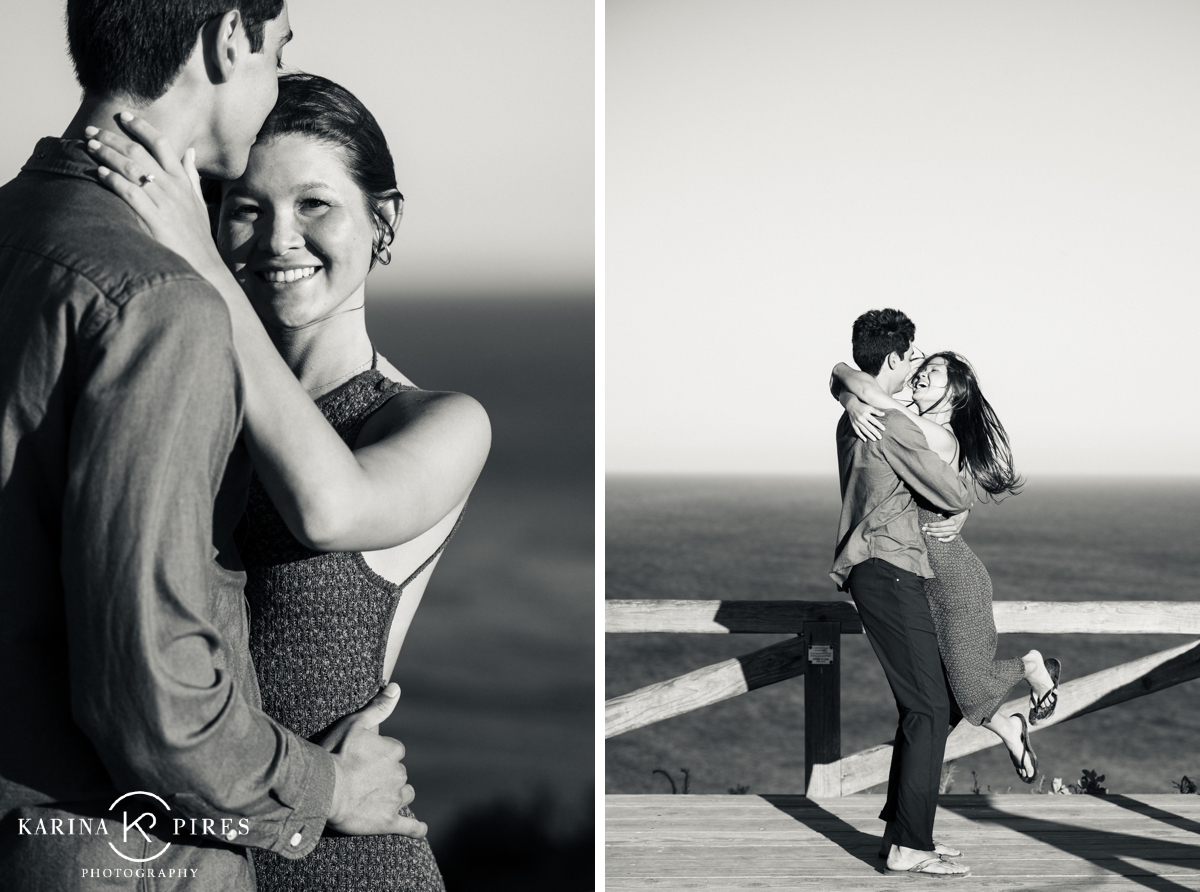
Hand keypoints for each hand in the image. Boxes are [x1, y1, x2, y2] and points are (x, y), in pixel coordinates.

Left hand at [83, 114, 224, 280]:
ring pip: (132, 169)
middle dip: (114, 138)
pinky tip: (99, 173)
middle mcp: (173, 187)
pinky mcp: (155, 218)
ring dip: (108, 155)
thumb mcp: (199, 202)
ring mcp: (164, 202)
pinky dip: (113, 181)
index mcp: (183, 181)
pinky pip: (130, 193)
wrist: (204, 264)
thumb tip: (190, 151)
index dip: (142, 127)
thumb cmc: (197, 235)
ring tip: (90, 146)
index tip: (124, 116)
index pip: (162, 144)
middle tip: (92, 129)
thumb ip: (191, 175)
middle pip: (140, 152)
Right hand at [319, 683, 426, 838]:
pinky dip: (416, 829)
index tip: (363, 759)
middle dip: (386, 776)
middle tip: (362, 780)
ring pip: (405, 796)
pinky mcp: (388, 822)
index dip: (379, 755)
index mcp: (394, 751)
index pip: (394, 751)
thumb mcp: (355, 723)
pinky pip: (409, 826)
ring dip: (396, 797)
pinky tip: (420, 830)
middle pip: (399, 774)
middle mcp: (399, 774)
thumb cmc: (335, 754)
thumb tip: (397, 687)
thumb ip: (379, 707)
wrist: (323, 789)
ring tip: (376, 800)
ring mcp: (394, 799)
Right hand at [844, 394, 885, 441]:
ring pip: (864, 430)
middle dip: (875, 433)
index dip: (879, 425)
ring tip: (874, 439)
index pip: (874, 421)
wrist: (851, 405)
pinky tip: (865, 440)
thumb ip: (876, 411)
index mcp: (865, 414)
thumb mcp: (869, 407)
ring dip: (869, 435)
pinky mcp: (853, 425)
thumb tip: (883, 414)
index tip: (884, 429)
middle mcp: (861, 419)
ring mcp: (856, 422)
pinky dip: (861, 436)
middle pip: (869, 427)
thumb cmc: (862, 406)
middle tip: (880, 437)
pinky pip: (857, 432)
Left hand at [922, 509, 968, 541]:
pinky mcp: (956, 534)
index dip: (932, 525)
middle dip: (931, 530)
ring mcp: (955, 532)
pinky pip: (950, 539)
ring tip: (928, 533)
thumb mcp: (949, 509)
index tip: (926, 524)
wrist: (964, 514)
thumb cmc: (954, 511)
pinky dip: (945, 540)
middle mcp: (954, 528)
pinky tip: (938, 539)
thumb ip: (943, 511)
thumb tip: (937, 515)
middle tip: (923, 529)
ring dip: (935, 535)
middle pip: (940, 530)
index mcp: (952, 521)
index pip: (940, 525)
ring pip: (943, 535)